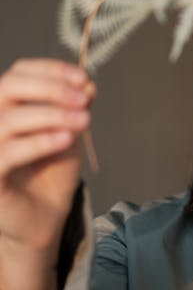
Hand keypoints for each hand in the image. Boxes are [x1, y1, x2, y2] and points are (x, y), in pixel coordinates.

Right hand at [0, 58, 94, 251]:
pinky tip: (67, 140)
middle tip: (83, 99)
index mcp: (7, 106)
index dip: (50, 70)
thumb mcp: (69, 136)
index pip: (19, 73)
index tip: (83, 78)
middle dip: (50, 88)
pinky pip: (9, 153)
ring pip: (10, 119)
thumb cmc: (51, 175)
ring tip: (84, 120)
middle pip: (8, 86)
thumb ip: (75, 110)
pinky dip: (40, 142)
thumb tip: (88, 84)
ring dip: (52, 114)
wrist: (44, 219)